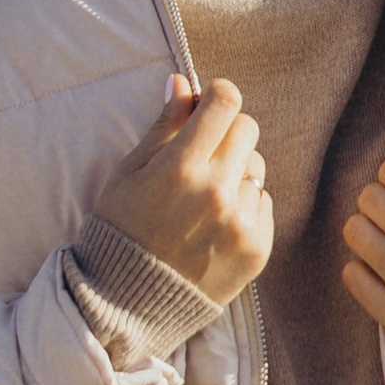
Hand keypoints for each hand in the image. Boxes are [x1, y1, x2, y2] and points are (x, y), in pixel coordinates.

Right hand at [90, 76, 272, 308]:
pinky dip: (244, 205)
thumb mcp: (129, 171)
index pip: (226, 102)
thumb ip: (163, 125)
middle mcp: (216, 192)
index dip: (217, 96)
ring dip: (237, 170)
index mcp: (180, 167)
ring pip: (257, 166)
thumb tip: (184, 82)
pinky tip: (215, 223)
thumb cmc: (121, 228)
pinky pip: (263, 203)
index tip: (208, 105)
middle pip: (247, 128)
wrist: (127, 303)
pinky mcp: (256, 250)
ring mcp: (240, 223)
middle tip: (203, 152)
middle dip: (227, 131)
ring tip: (206, 194)